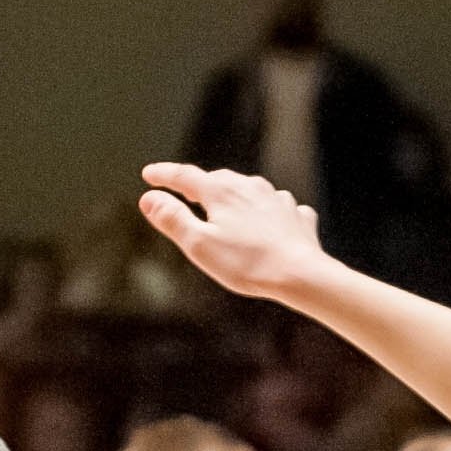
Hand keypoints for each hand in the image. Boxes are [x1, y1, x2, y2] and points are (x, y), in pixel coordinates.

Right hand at [138, 163, 333, 304]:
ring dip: (234, 197)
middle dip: (199, 185)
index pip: (184, 176)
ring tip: (226, 207)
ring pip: (248, 191)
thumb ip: (172, 219)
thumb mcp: (199, 245)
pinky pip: (276, 207)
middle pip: (217, 180)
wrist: (301, 275)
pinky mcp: (295, 215)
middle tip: (184, 190)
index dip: (164, 175)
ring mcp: (276, 198)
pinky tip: (269, 223)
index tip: (149, 175)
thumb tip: (149, 199)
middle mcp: (249, 186)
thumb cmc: (247, 264)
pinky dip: (266, 212)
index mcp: (221, 191)